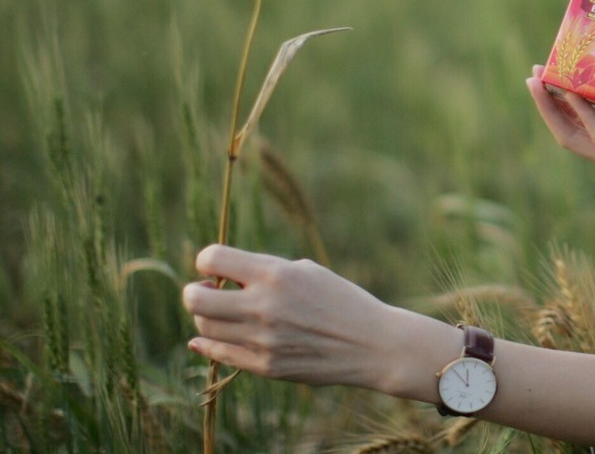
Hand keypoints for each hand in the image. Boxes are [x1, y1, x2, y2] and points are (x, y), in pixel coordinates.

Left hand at [184, 245, 401, 389]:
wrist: (370, 343)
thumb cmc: (339, 299)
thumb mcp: (306, 271)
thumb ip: (264, 271)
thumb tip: (222, 278)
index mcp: (276, 274)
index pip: (213, 258)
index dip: (207, 260)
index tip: (215, 266)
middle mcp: (263, 306)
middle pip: (196, 299)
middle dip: (195, 291)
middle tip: (208, 290)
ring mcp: (262, 339)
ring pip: (205, 326)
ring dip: (206, 316)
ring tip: (223, 312)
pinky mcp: (264, 366)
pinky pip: (219, 354)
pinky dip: (208, 343)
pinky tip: (207, 338)